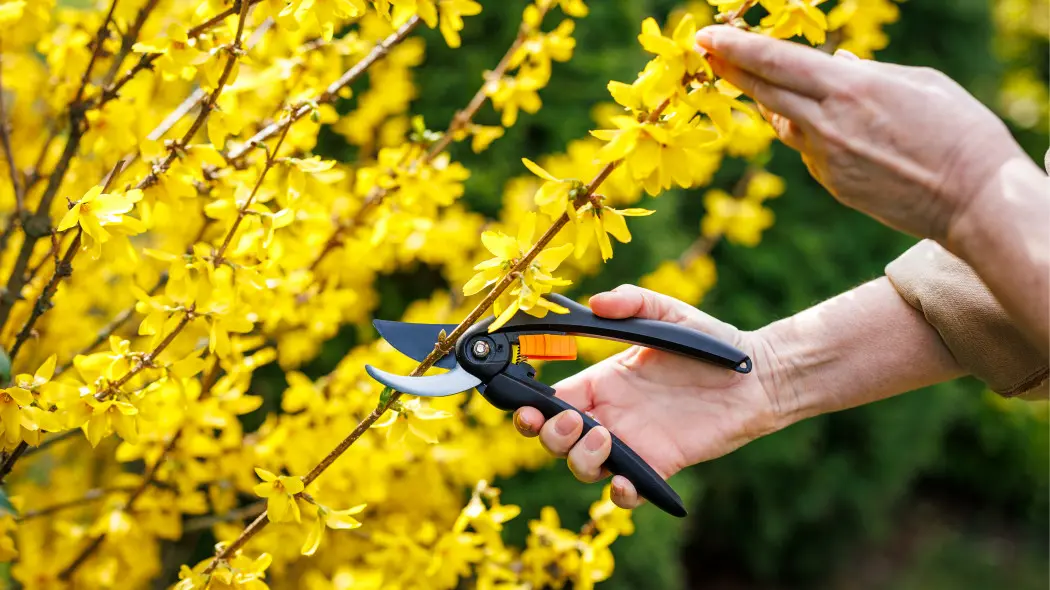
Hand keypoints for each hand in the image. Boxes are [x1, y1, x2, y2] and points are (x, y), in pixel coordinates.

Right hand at [512, 285, 782, 509]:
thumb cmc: (709, 343)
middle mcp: (609, 416)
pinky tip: (625, 481)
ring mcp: (632, 444)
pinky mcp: (658, 467)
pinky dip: (618, 495)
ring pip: (583, 467)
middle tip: (572, 421)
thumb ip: (633, 302)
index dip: (530, 408)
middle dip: (550, 435)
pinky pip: (626, 494)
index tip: (525, 407)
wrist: (755, 377)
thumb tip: (596, 302)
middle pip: (556, 438)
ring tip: (604, 438)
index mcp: (602, 381)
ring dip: (580, 458)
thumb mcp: (668, 314)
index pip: (551, 400)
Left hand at [693, 25, 1029, 244]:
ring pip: (784, 124)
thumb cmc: (958, 130)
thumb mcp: (918, 84)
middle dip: (729, 70)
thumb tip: (837, 64)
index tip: (707, 37)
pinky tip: (828, 129)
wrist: (972, 199)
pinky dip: (809, 135)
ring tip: (761, 85)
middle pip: (763, 92)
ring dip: (770, 103)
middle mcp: (827, 124)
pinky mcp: (832, 185)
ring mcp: (825, 159)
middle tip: (705, 55)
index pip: (776, 62)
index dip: (736, 48)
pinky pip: (809, 152)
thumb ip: (867, 73)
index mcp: (848, 88)